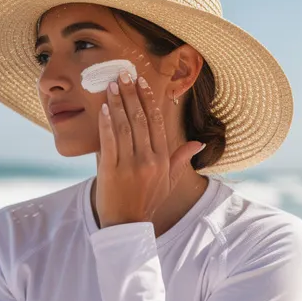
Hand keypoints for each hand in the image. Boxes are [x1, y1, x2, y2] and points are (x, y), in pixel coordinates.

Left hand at [95, 71, 204, 226]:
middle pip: (141, 119)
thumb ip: (181, 159)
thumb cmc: (148, 201)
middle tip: (124, 74)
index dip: (149, 100)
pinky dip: (106, 123)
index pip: (157, 122)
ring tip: (112, 85)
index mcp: (162, 159)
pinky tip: (103, 108)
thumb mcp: (169, 181)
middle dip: (132, 94)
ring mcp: (129, 165)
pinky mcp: (111, 171)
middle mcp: (148, 160)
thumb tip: (198, 142)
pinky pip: (109, 142)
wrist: (127, 225)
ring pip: (125, 127)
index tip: (142, 83)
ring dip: (118, 103)